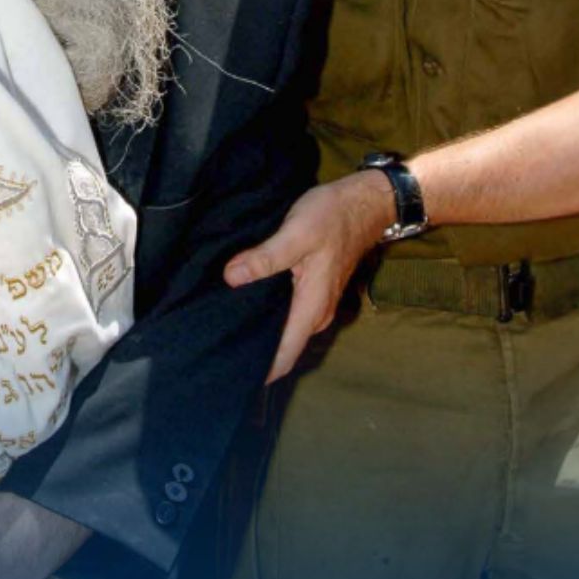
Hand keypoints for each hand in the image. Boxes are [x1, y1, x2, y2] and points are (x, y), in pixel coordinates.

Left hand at [224, 171, 392, 382]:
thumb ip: (265, 258)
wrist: (363, 203)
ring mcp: (315, 304)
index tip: (229, 375)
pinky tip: (243, 304)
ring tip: (222, 329)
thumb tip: (231, 278)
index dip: (259, 371)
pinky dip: (268, 316)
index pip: (284, 356)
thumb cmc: (332, 217)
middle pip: (282, 348)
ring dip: (260, 333)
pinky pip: (287, 314)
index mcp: (312, 307)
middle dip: (253, 353)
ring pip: (284, 331)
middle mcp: (315, 314)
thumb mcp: (296, 234)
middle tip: (215, 349)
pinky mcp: (312, 291)